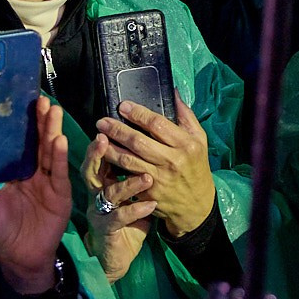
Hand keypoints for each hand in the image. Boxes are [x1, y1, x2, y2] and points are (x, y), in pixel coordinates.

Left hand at [0, 97, 70, 292]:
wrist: (21, 258)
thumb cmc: (2, 232)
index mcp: (16, 173)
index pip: (20, 145)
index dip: (23, 127)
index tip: (24, 105)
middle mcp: (34, 174)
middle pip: (38, 144)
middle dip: (42, 122)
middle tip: (43, 101)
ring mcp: (49, 182)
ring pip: (50, 153)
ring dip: (52, 133)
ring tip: (53, 113)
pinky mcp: (60, 194)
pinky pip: (59, 172)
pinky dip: (60, 157)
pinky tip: (59, 141)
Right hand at [81, 132, 156, 281]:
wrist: (119, 254)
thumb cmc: (128, 218)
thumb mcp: (133, 192)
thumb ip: (139, 169)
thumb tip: (155, 142)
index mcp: (103, 182)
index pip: (98, 158)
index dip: (100, 142)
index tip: (107, 125)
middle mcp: (97, 194)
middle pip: (91, 171)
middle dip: (96, 154)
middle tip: (105, 139)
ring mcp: (100, 212)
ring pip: (108, 194)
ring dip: (127, 184)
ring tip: (147, 177)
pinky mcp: (107, 230)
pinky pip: (119, 218)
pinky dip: (135, 210)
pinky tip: (150, 206)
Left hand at [95, 98, 216, 237]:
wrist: (197, 205)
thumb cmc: (196, 168)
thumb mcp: (200, 140)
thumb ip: (186, 116)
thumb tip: (172, 93)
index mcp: (186, 144)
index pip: (157, 124)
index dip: (137, 113)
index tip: (123, 106)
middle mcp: (173, 160)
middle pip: (138, 141)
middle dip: (117, 130)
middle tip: (102, 121)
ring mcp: (159, 178)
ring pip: (128, 160)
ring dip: (110, 148)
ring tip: (98, 137)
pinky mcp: (149, 193)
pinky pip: (127, 176)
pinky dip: (114, 167)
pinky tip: (104, 158)